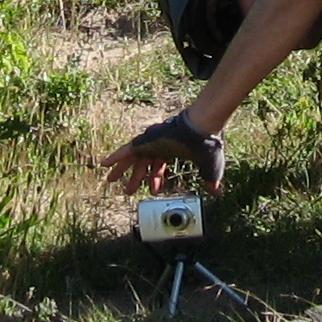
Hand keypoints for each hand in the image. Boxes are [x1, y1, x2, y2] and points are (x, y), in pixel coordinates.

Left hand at [101, 112, 224, 195]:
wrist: (201, 130)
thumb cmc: (206, 145)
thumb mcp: (208, 168)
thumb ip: (209, 180)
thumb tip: (217, 191)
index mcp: (172, 149)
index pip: (159, 166)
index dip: (156, 179)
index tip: (154, 191)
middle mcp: (159, 145)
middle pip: (143, 164)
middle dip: (136, 178)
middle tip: (129, 190)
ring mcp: (151, 143)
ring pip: (132, 159)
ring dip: (122, 170)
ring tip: (111, 180)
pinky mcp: (145, 142)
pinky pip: (125, 151)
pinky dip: (115, 157)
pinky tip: (104, 164)